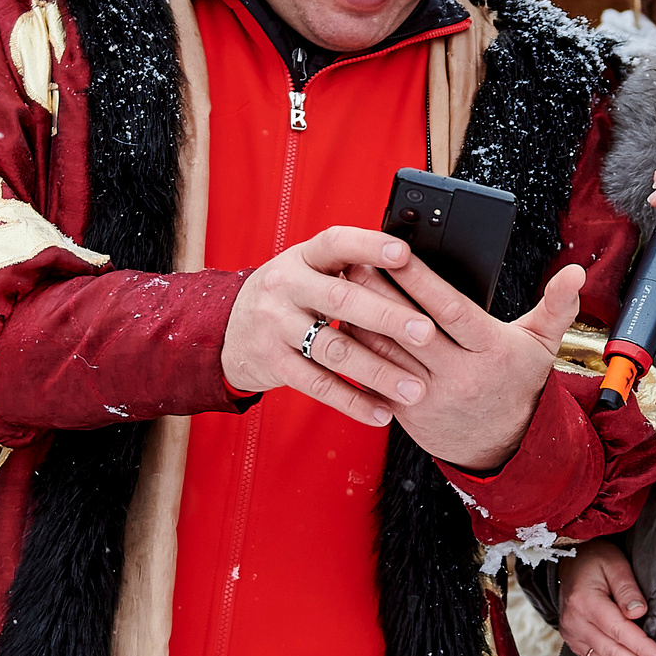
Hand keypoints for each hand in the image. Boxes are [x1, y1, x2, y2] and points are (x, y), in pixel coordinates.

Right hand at [220, 227, 437, 425]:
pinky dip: (353, 401)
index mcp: (302, 257)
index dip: (370, 246)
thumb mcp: (308, 270)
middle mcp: (285, 286)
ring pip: (334, 349)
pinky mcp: (273, 362)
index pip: (337, 243)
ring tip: (415, 389)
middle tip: (427, 332)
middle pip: (342, 299)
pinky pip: (319, 384)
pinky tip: (381, 412)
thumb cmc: (289, 295)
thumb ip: (348, 268)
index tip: (405, 255)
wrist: (227, 329)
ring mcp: (276, 325)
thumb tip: (413, 268)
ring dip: (379, 372)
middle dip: (388, 317)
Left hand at [340, 258, 586, 470]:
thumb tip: (577, 271)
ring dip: (360, 317)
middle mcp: (458, 376)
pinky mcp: (405, 412)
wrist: (502, 447)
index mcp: (490, 352)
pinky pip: (374, 378)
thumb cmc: (517, 382)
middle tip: (354, 258)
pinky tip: (343, 323)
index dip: (421, 281)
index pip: (450, 311)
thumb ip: (558, 305)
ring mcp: (429, 396)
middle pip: (410, 328)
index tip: (397, 252)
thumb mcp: (542, 345)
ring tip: (342, 284)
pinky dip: (357, 349)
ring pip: (385, 352)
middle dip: (379, 292)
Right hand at [560, 538, 655, 655]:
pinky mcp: (574, 646)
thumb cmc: (596, 560)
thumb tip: (639, 612)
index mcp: (586, 602)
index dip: (641, 649)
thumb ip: (627, 588)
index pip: (619, 631)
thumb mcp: (614, 564)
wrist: (568, 562)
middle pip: (612, 654)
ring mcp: (573, 638)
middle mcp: (576, 624)